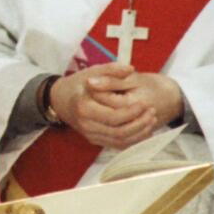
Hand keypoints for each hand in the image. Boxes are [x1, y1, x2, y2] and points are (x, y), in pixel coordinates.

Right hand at [48, 63, 178, 148]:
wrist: (61, 99)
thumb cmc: (79, 84)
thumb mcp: (93, 72)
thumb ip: (112, 69)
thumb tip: (130, 68)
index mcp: (84, 107)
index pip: (114, 117)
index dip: (132, 113)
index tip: (145, 104)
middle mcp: (86, 124)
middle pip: (119, 132)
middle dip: (139, 124)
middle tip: (152, 113)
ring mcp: (89, 134)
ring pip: (120, 141)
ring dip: (139, 133)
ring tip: (151, 120)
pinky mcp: (94, 140)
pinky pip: (117, 145)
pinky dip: (133, 140)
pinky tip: (143, 130)